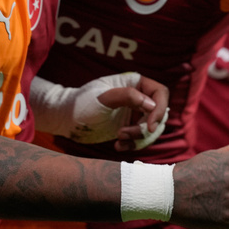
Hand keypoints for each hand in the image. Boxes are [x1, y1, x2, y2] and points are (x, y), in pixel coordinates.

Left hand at [31, 73, 168, 147]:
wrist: (67, 118)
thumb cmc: (82, 103)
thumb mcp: (103, 98)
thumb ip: (127, 96)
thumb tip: (151, 104)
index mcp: (134, 83)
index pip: (160, 93)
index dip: (160, 109)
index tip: (150, 126)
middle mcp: (138, 97)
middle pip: (159, 113)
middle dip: (145, 127)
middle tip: (125, 133)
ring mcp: (134, 113)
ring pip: (151, 129)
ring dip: (138, 138)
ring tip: (119, 138)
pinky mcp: (129, 127)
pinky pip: (141, 139)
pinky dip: (132, 145)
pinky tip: (118, 146)